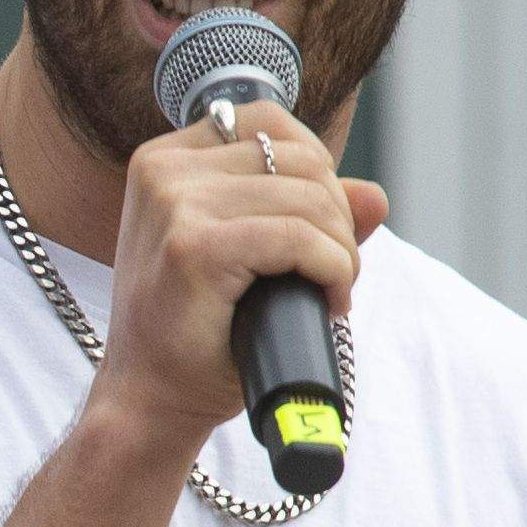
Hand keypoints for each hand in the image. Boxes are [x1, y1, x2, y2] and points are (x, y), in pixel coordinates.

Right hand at [90, 99, 388, 448]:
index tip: (317, 230)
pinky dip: (332, 270)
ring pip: (309, 199)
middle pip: (301, 160)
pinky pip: (300, 238)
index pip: (271, 125)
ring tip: (330, 292)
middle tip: (331, 274)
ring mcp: (174, 206)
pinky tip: (329, 302)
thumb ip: (310, 218)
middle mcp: (163, 171)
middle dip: (338, 219)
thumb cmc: (200, 334)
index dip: (318, 173)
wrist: (150, 401)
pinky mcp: (193, 248)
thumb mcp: (252, 260)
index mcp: (166, 160)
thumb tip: (376, 196)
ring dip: (341, 252)